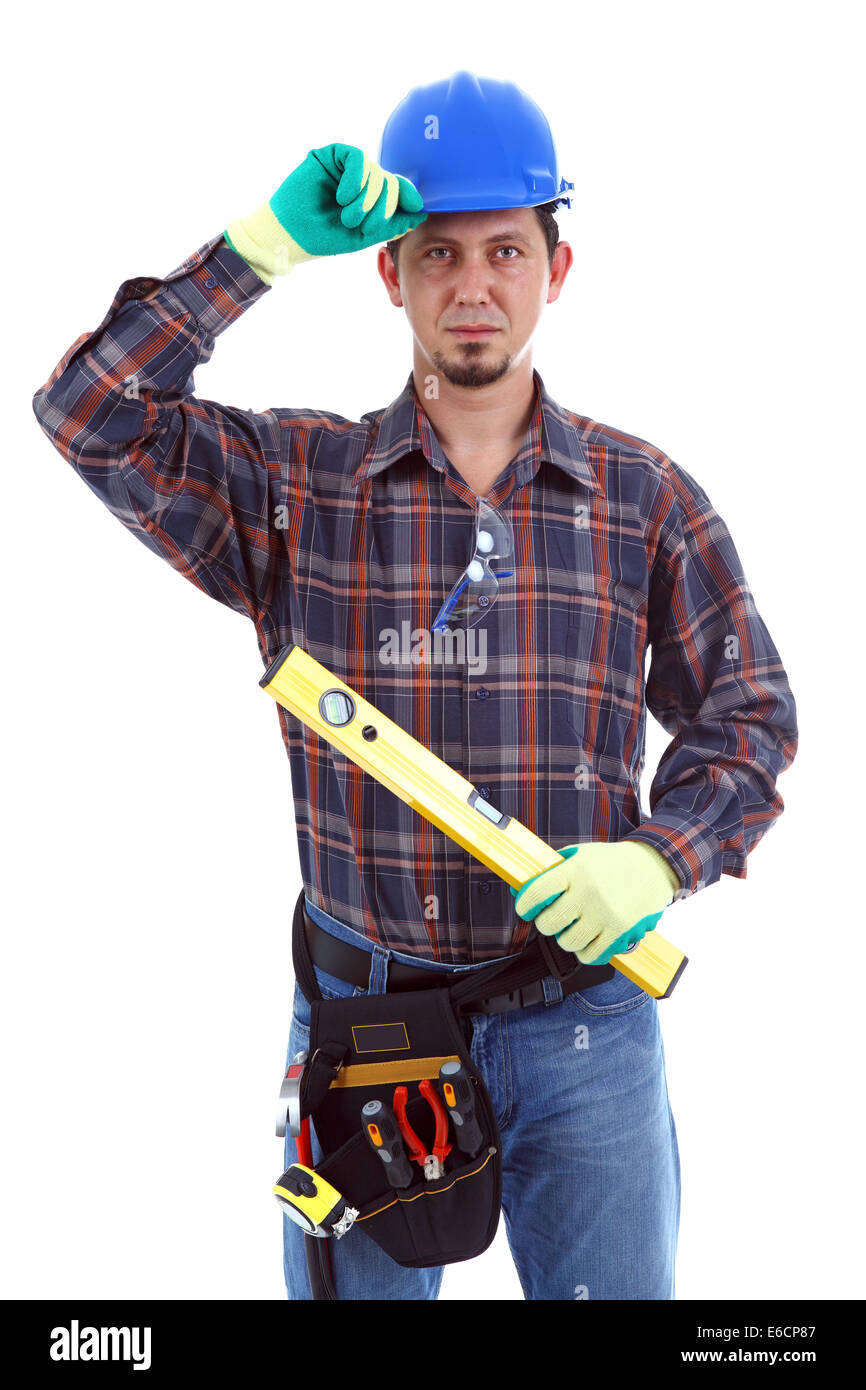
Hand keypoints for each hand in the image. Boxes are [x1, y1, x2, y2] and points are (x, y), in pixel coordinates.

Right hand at [225, 144, 425, 280]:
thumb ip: (389, 224)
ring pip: (376, 171)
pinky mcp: (332, 155)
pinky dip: (356, 179)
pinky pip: (358, 158)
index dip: (409, 196)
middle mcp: (361, 180)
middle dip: (382, 206)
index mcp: (370, 199)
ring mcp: (346, 167)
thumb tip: (420, 214)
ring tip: (346, 216)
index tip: (418, 207)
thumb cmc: (322, 238)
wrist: (289, 234)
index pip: (397, 190)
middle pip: (390, 182)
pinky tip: (343, 197)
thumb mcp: (362, 236)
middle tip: (361, 225)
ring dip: (365, 198)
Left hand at [511, 841, 680, 964]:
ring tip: (574, 927)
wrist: (653, 866)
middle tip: (554, 918)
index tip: (525, 909)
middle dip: (546, 923)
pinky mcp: (620, 932)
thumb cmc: (610, 862)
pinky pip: (591, 955)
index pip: (536, 892)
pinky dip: (585, 951)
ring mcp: (605, 914)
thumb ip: (551, 871)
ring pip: (567, 943)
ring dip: (566, 938)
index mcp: (575, 870)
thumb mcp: (580, 855)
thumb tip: (516, 887)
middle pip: (549, 923)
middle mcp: (588, 892)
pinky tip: (588, 939)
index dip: (525, 905)